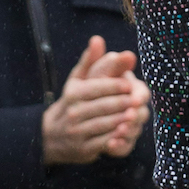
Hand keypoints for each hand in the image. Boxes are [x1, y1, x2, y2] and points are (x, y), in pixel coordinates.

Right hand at [41, 36, 151, 165]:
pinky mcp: (84, 149)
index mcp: (73, 94)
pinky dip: (116, 138)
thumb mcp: (77, 80)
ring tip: (136, 114)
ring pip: (103, 124)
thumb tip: (98, 39)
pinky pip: (102, 143)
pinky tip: (127, 131)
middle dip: (122, 103)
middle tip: (138, 101)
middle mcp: (73, 113)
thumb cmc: (72, 102)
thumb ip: (90, 61)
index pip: (96, 88)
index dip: (114, 86)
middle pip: (102, 106)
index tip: (130, 85)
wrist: (50, 136)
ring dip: (121, 120)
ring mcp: (77, 132)